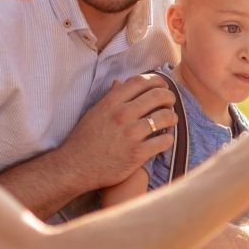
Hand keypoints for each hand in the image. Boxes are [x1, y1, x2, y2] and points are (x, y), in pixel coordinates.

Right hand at [62, 74, 177, 189]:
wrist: (75, 167)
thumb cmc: (84, 140)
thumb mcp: (94, 113)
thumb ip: (110, 98)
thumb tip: (120, 83)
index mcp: (111, 102)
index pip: (140, 81)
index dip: (156, 80)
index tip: (162, 85)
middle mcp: (122, 114)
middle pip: (157, 95)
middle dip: (169, 97)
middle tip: (170, 102)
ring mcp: (131, 134)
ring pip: (165, 117)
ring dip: (172, 117)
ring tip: (171, 120)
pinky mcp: (138, 154)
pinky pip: (164, 141)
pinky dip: (168, 139)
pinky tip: (165, 139)